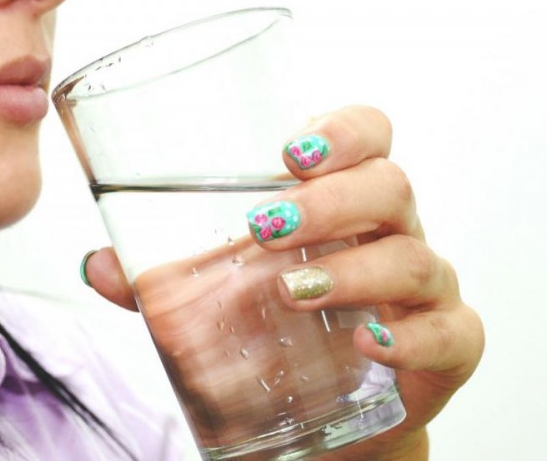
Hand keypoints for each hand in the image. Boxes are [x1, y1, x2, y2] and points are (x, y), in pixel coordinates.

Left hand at [84, 106, 483, 459]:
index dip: (342, 130)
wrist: (324, 415)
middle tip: (266, 226)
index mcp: (346, 204)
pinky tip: (364, 341)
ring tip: (291, 288)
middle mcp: (393, 236)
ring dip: (351, 269)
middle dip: (330, 200)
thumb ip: (162, 281)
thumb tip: (96, 265)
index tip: (289, 149)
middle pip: (390, 188)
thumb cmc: (282, 334)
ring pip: (414, 258)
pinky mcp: (445, 348)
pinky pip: (450, 333)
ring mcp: (425, 292)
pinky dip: (409, 337)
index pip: (369, 137)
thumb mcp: (222, 299)